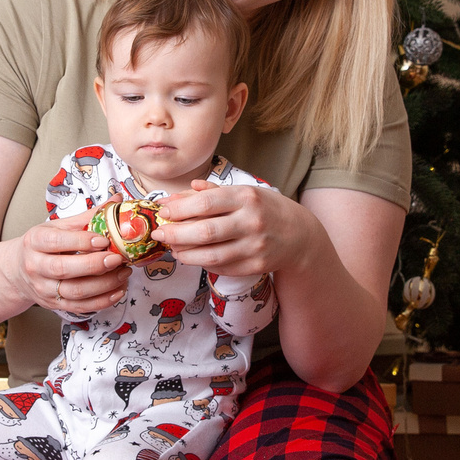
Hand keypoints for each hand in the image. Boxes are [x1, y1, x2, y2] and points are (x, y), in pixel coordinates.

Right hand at [17, 217, 128, 313]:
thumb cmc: (43, 245)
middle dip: (94, 265)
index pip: (56, 241)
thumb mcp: (58, 227)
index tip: (103, 240)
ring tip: (123, 273)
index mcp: (35, 241)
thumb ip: (87, 216)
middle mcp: (36, 266)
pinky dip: (103, 301)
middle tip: (117, 259)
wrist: (18, 271)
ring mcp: (44, 288)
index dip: (81, 241)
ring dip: (104, 284)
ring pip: (75, 291)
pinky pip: (81, 307)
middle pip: (64, 269)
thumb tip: (117, 200)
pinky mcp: (54, 305)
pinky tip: (118, 290)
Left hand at [156, 180, 312, 277]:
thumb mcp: (244, 192)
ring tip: (173, 247)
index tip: (163, 211)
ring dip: (185, 253)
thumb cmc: (266, 209)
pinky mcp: (254, 266)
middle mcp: (251, 222)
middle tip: (159, 233)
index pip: (206, 203)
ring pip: (210, 256)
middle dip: (175, 234)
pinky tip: (191, 256)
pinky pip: (220, 267)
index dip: (179, 208)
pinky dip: (201, 262)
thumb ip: (210, 192)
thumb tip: (175, 197)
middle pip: (204, 232)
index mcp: (247, 198)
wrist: (300, 235)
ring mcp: (254, 247)